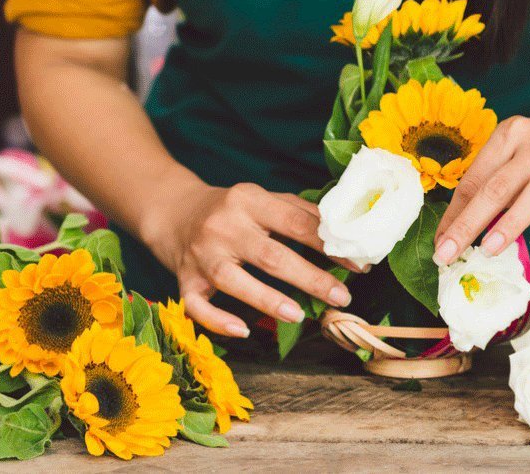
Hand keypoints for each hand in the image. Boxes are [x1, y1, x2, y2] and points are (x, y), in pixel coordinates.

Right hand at [140, 177, 352, 337]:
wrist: (172, 211)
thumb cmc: (231, 209)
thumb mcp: (262, 199)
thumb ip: (299, 212)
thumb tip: (344, 235)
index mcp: (248, 200)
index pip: (295, 223)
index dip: (328, 245)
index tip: (357, 265)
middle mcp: (223, 226)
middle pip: (270, 255)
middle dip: (310, 278)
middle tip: (341, 298)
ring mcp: (201, 255)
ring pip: (233, 280)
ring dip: (267, 299)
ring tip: (299, 315)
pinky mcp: (183, 280)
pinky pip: (196, 306)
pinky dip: (218, 321)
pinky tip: (243, 331)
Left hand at [433, 107, 529, 264]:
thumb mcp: (520, 157)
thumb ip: (493, 185)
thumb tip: (457, 231)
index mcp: (511, 134)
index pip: (476, 178)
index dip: (455, 213)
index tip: (440, 244)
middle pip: (498, 185)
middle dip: (470, 222)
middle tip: (449, 253)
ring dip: (510, 223)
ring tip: (489, 250)